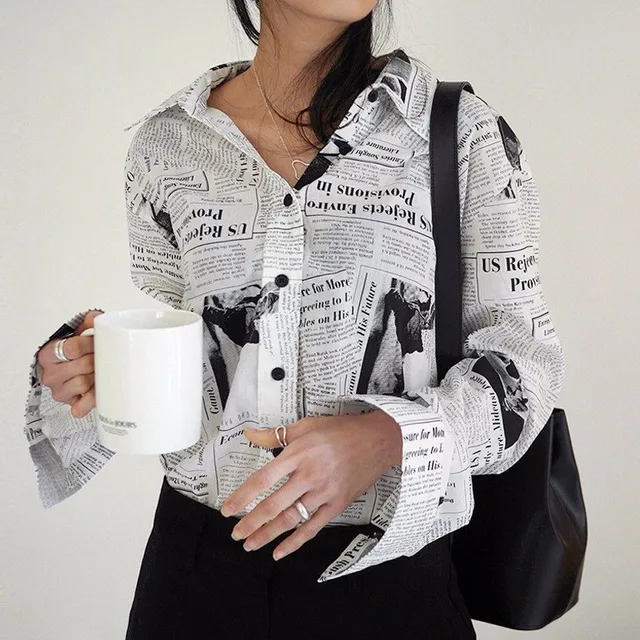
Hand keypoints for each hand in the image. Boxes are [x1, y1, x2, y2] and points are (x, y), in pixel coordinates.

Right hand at [36, 310, 103, 417]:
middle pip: (83, 366)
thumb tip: (95, 318)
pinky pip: (81, 407)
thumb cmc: (77, 352)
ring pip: (84, 383)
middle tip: (107, 356)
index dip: (90, 344)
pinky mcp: (70, 404)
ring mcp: (59, 391)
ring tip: (104, 370)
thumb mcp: (79, 334)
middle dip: (98, 360)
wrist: (73, 369)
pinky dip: (92, 401)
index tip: (99, 342)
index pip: (72, 348)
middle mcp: (51, 374)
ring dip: (98, 377)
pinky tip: (99, 393)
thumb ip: (88, 323)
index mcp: (49, 354)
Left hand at [220, 409, 401, 559]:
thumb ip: (275, 434)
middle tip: (235, 533)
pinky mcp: (336, 504)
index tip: (227, 509)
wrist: (378, 440)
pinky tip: (280, 551)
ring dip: (267, 535)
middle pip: (273, 505)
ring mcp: (323, 492)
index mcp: (298, 454)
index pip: (262, 479)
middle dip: (250, 523)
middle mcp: (309, 476)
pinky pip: (312, 527)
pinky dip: (295, 542)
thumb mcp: (306, 426)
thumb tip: (249, 433)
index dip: (242, 496)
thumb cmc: (341, 431)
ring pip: (290, 519)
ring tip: (251, 544)